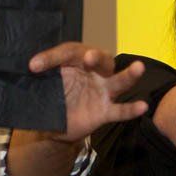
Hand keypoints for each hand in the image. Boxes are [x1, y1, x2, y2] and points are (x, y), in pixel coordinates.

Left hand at [28, 43, 147, 142]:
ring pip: (119, 81)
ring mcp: (102, 92)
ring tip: (139, 67)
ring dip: (129, 75)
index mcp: (78, 60)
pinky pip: (120, 110)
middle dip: (97, 58)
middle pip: (102, 60)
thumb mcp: (45, 82)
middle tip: (88, 57)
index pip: (70, 52)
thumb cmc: (54, 94)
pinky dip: (132, 109)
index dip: (52, 58)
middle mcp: (94, 73)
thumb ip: (42, 73)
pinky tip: (142, 107)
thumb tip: (32, 67)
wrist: (55, 123)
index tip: (33, 66)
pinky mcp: (105, 111)